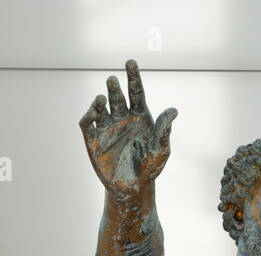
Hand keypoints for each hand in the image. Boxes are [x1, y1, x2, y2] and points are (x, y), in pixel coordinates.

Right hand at [79, 59, 176, 195]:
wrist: (132, 189)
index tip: (131, 62)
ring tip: (102, 98)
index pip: (136, 91)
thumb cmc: (150, 168)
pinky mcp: (92, 140)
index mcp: (139, 116)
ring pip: (100, 108)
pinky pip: (87, 124)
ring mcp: (106, 128)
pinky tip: (93, 113)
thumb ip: (164, 131)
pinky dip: (88, 116)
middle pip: (117, 97)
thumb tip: (173, 111)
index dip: (133, 77)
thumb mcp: (160, 150)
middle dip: (114, 87)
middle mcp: (121, 118)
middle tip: (113, 80)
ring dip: (99, 101)